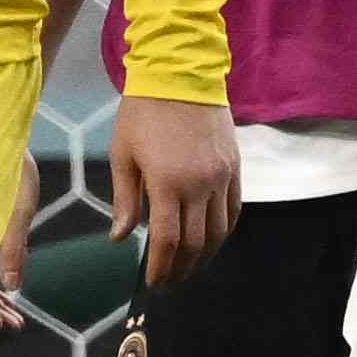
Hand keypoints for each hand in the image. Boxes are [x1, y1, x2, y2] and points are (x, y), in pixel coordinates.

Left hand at [106, 94, 240, 280]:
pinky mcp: (235, 168)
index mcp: (167, 182)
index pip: (167, 240)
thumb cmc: (142, 112)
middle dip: (181, 268)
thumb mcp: (122, 153)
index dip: (161, 267)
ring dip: (204, 256)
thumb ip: (125, 198)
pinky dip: (224, 231)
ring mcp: (222, 177)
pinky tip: (211, 240)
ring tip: (190, 267)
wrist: (180, 73)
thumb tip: (121, 237)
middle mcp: (199, 185)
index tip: (153, 282)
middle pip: (195, 242)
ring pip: (219, 231)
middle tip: (170, 281)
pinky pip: (234, 209)